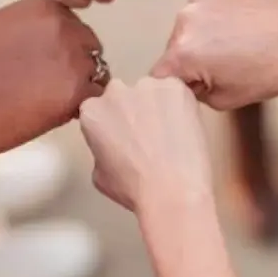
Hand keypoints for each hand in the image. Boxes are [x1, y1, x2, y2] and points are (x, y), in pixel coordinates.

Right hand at [0, 0, 105, 161]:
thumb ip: (29, 27)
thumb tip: (45, 40)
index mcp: (45, 8)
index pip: (72, 25)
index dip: (62, 47)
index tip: (46, 64)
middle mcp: (64, 27)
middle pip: (89, 46)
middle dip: (76, 65)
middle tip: (50, 86)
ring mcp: (74, 59)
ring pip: (96, 72)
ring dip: (80, 87)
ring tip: (49, 101)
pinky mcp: (77, 92)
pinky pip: (93, 98)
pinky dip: (79, 107)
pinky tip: (54, 114)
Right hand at [79, 77, 212, 211]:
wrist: (173, 190)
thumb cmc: (135, 189)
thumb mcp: (99, 174)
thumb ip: (101, 148)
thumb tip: (112, 144)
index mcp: (92, 112)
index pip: (101, 108)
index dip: (115, 123)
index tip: (126, 136)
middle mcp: (115, 92)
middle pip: (125, 95)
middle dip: (135, 110)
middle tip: (149, 135)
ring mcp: (147, 86)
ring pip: (152, 91)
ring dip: (158, 106)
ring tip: (171, 133)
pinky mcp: (175, 87)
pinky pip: (177, 91)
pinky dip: (181, 105)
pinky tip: (185, 128)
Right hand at [153, 0, 277, 109]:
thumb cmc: (276, 69)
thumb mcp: (227, 99)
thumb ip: (195, 92)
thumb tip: (184, 82)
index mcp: (182, 52)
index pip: (161, 79)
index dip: (180, 89)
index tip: (201, 90)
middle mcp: (183, 19)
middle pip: (173, 52)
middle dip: (193, 64)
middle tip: (228, 70)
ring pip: (188, 31)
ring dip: (204, 41)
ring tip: (240, 49)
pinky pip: (205, 12)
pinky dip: (216, 22)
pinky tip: (243, 31)